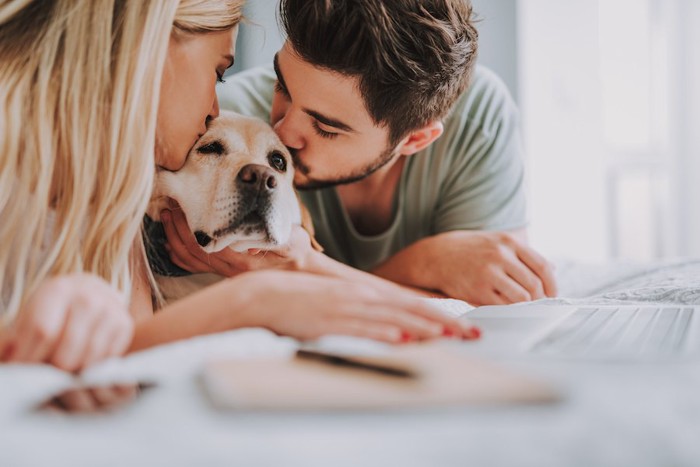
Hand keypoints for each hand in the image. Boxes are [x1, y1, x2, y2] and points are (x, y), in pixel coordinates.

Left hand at [0, 274, 133, 371]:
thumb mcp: (29, 318)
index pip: (43, 331)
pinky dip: (92, 370)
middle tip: (44, 377)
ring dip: (72, 375)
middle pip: (67, 352)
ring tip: (62, 374)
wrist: (89, 294)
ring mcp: (111, 309)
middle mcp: (89, 295)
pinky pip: (106, 361)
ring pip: (88, 360)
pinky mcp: (125, 323)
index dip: (29, 358)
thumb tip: (8, 366)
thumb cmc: (53, 312)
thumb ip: (12, 340)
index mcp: (58, 288)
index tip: (23, 373)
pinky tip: (82, 366)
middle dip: (51, 372)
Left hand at [161, 204, 315, 275]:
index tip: (181, 206)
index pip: (205, 242)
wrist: (302, 273)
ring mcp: (225, 273)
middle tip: (168, 209)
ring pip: (190, 260)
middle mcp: (229, 269)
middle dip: (175, 229)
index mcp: (241, 260)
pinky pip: (196, 268)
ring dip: (173, 240)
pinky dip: (180, 257)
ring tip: (166, 221)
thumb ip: (273, 240)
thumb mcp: (291, 241)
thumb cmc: (297, 253)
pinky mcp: (226, 273)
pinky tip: (172, 246)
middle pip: (191, 251)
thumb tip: (250, 241)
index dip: (188, 225)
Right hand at [232, 270, 480, 342]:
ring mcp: (349, 307)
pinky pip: (364, 327)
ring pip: (394, 317)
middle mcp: (363, 296)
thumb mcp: (341, 305)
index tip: (465, 327)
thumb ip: (367, 315)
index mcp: (367, 292)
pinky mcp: (332, 320)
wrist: (267, 294)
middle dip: (446, 323)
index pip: (412, 303)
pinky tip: (403, 338)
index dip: (441, 315)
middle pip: (412, 309)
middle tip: (473, 335)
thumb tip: (395, 330)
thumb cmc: (303, 300)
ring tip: (450, 336)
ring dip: (423, 327)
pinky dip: (385, 332)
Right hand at [431, 230, 556, 305]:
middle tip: (538, 304)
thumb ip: (522, 254)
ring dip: (525, 305)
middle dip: (540, 298)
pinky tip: (505, 306)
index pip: (542, 266)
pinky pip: (503, 306)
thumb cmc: (469, 250)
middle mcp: (500, 256)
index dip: (552, 284)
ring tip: (522, 306)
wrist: (436, 256)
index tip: (552, 294)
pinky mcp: (477, 290)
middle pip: (534, 284)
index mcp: (508, 242)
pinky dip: (509, 309)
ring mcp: (488, 273)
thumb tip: (552, 269)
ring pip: (521, 297)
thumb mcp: (496, 241)